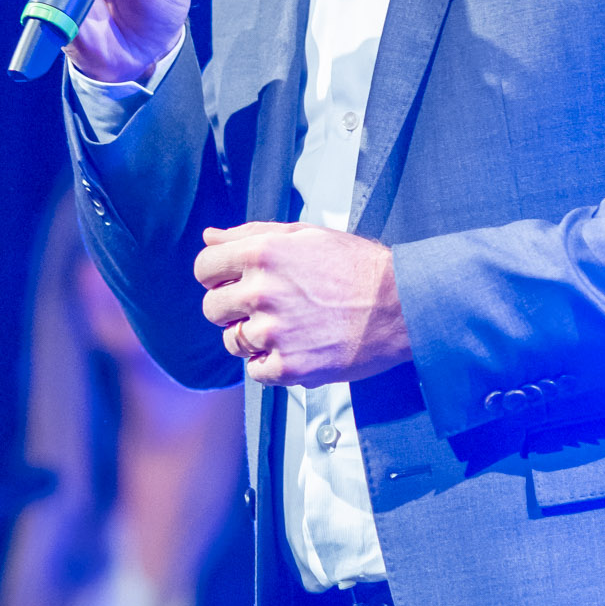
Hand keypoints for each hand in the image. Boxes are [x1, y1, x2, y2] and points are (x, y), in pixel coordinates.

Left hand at [194, 222, 411, 386]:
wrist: (401, 305)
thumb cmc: (357, 266)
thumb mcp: (305, 235)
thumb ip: (251, 234)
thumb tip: (209, 237)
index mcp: (263, 253)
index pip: (203, 267)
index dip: (216, 275)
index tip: (232, 281)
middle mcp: (263, 291)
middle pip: (212, 308)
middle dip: (232, 308)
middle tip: (266, 307)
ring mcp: (274, 332)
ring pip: (232, 342)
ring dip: (252, 337)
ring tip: (288, 327)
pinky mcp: (290, 366)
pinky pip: (255, 371)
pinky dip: (270, 364)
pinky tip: (296, 347)